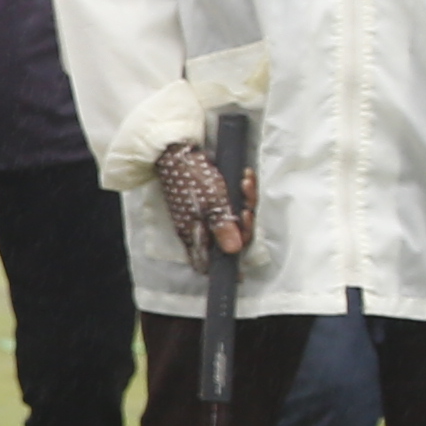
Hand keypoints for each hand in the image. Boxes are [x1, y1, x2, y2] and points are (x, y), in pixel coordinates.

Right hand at [150, 137, 248, 263]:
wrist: (177, 150)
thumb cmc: (193, 176)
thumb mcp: (212, 202)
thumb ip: (223, 226)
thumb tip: (233, 251)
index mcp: (194, 232)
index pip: (207, 262)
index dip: (224, 267)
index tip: (239, 275)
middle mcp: (198, 227)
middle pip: (228, 239)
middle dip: (245, 225)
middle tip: (248, 210)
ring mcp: (201, 214)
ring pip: (232, 220)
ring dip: (246, 202)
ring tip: (247, 182)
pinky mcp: (206, 200)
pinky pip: (229, 205)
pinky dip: (240, 194)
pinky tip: (245, 178)